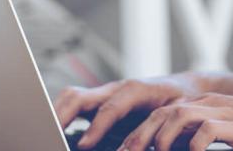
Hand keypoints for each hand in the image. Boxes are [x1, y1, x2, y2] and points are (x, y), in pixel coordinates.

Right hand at [53, 75, 204, 148]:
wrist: (186, 87)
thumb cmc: (182, 101)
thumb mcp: (178, 113)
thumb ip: (161, 127)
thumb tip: (149, 146)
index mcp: (136, 89)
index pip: (110, 108)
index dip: (96, 127)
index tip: (83, 146)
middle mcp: (116, 89)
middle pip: (79, 96)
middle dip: (61, 116)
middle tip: (50, 137)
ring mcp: (105, 93)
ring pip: (71, 97)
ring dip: (56, 114)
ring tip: (45, 135)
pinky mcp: (100, 101)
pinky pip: (74, 104)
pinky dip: (61, 116)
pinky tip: (54, 133)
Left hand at [121, 93, 232, 150]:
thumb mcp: (231, 139)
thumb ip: (202, 144)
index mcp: (205, 108)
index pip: (161, 114)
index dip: (137, 133)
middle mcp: (211, 105)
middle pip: (162, 113)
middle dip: (137, 137)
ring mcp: (225, 112)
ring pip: (178, 115)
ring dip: (159, 138)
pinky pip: (207, 129)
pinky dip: (192, 145)